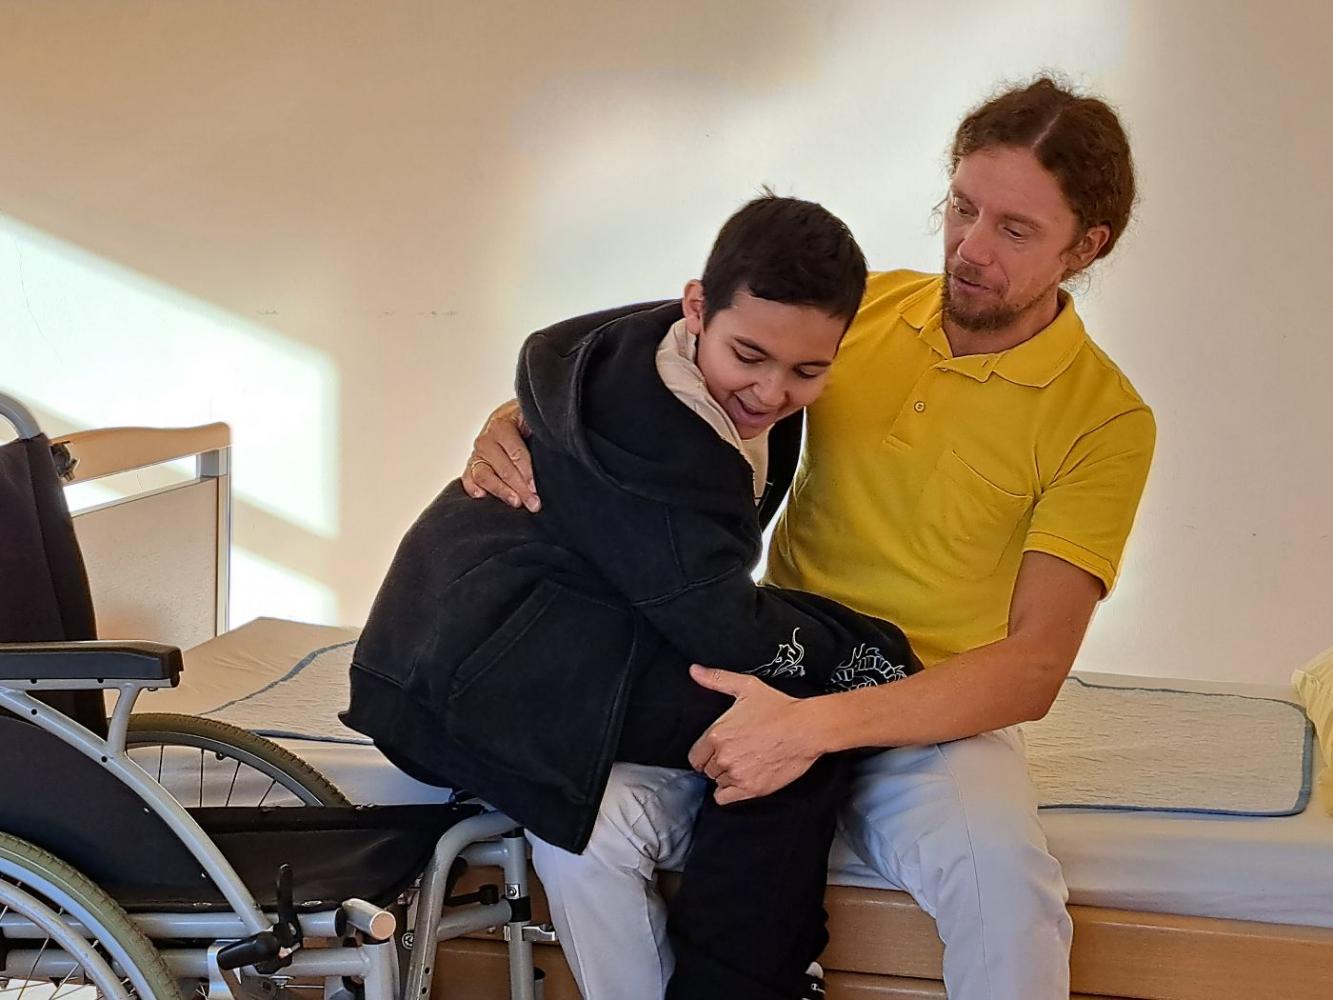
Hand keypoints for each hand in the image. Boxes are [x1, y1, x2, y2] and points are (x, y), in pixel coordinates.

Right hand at [461, 400, 540, 510]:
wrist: (510, 415)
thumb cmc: (524, 421)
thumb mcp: (532, 420)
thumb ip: (539, 433)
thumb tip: (556, 447)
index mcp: (501, 426)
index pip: (516, 453)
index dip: (527, 473)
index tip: (535, 488)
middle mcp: (486, 440)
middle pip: (503, 468)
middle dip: (520, 488)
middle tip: (533, 503)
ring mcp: (477, 454)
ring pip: (484, 475)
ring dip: (500, 491)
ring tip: (515, 502)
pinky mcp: (472, 465)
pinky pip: (468, 478)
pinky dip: (472, 488)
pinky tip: (482, 496)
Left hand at [687, 665, 821, 803]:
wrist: (807, 729)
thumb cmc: (778, 707)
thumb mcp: (746, 687)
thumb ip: (716, 679)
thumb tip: (694, 670)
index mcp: (716, 734)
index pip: (695, 756)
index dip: (705, 753)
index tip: (719, 748)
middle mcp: (722, 757)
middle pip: (707, 770)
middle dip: (718, 763)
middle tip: (737, 753)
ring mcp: (736, 774)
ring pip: (718, 782)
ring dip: (726, 776)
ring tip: (745, 763)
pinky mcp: (751, 789)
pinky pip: (725, 798)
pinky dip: (730, 792)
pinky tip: (743, 779)